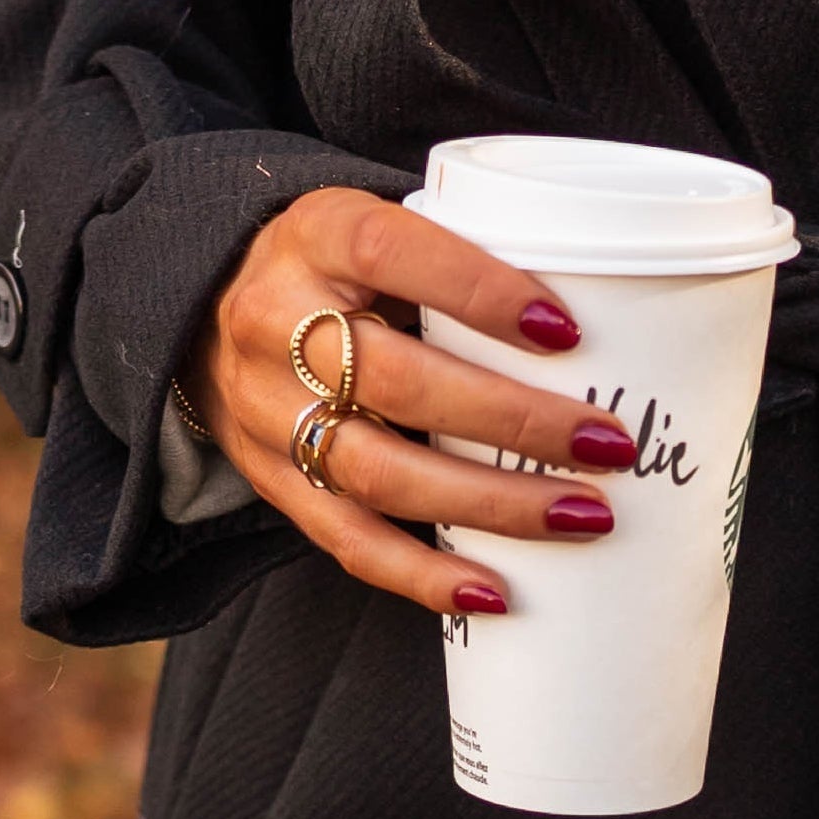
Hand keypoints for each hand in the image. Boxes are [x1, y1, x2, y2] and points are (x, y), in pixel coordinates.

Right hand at [177, 186, 643, 617]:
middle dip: (513, 421)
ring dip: (488, 506)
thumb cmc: (338, 265)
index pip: (395, 254)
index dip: (481, 293)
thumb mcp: (380, 225)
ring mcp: (267, 409)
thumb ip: (460, 256)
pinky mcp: (270, 479)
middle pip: (397, 381)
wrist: (205, 304)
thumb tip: (613, 311)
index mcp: (319, 235)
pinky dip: (422, 576)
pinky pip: (347, 540)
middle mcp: (277, 321)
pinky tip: (491, 592)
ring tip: (579, 516)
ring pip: (378, 472)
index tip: (567, 331)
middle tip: (607, 444)